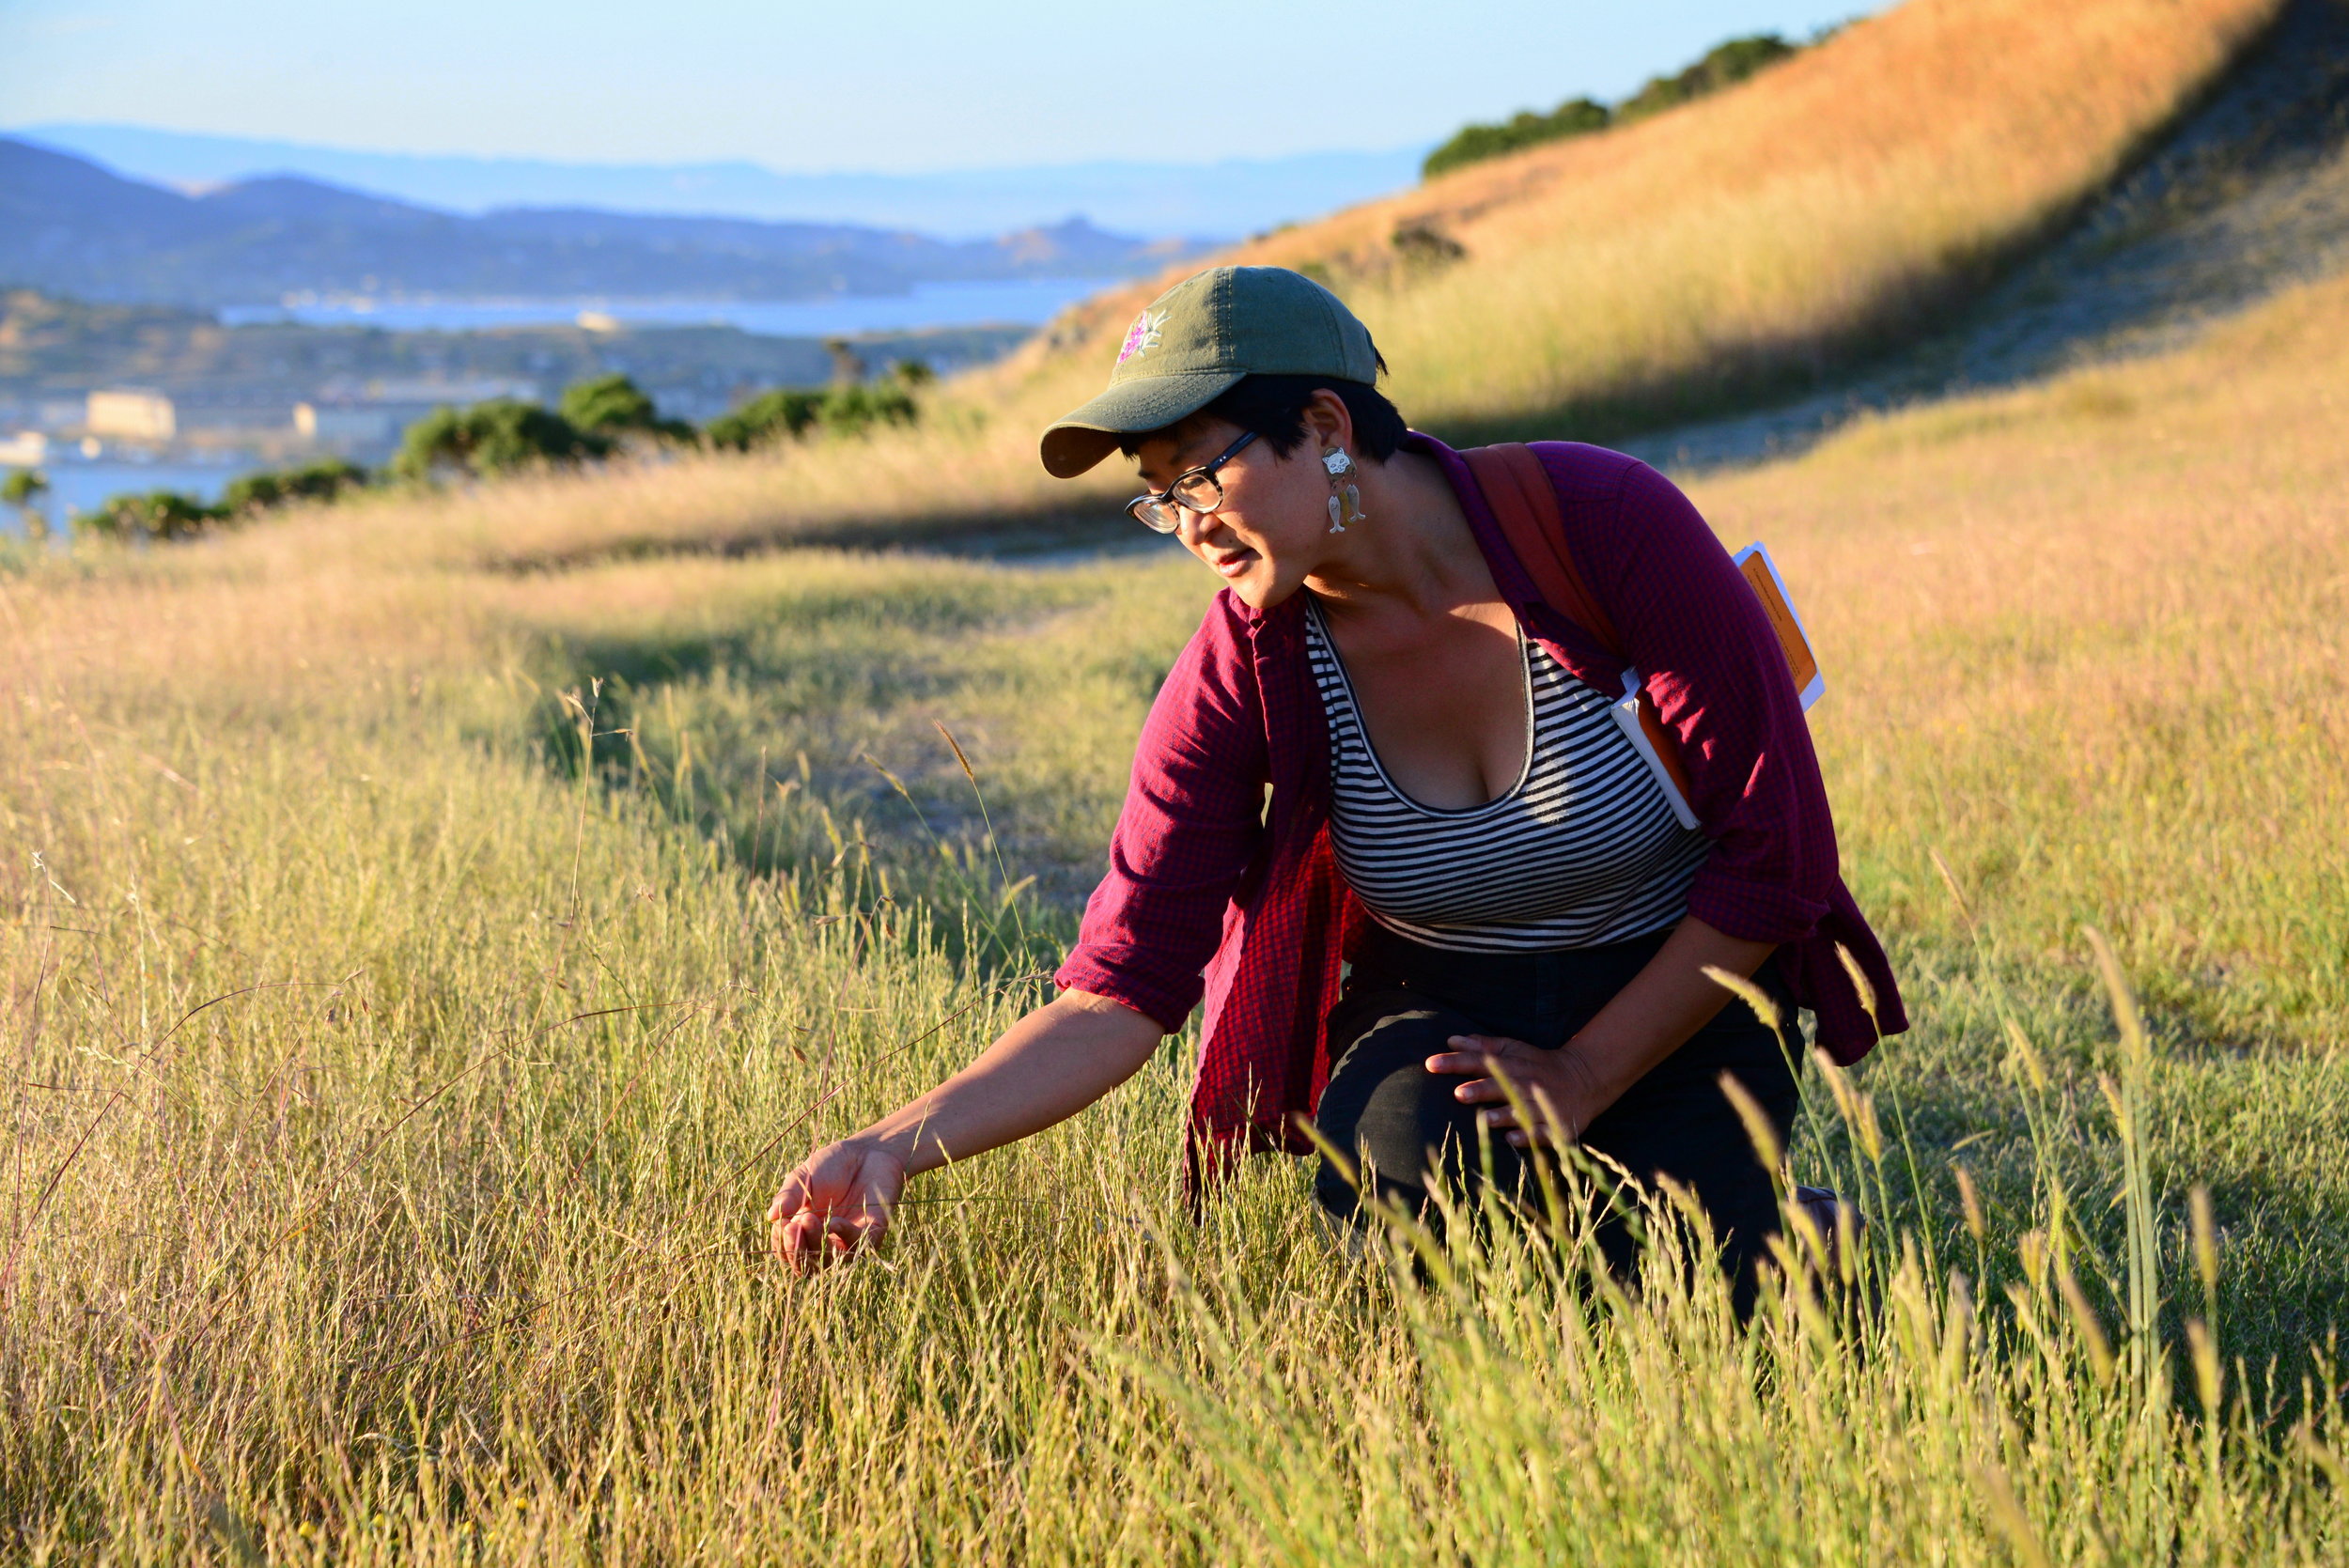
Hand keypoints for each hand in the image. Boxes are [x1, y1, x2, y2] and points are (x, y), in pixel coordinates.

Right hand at [768, 1137, 906, 1272]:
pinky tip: (834, 1221)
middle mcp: (825, 1242)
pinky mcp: (872, 1234)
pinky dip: (844, 1236)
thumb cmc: (831, 1165)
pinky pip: (858, 1247)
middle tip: (791, 1227)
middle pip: (806, 1266)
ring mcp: (848, 1241)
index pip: (788, 1253)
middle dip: (796, 1250)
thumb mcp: (802, 1178)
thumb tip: (771, 1217)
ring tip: (808, 1220)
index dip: (782, 1244)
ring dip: (816, 1244)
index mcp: (804, 1232)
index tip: (782, 1224)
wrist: (866, 1150)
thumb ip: (788, 1197)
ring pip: (829, 1261)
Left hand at [1424, 1034, 1606, 1149]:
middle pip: (1500, 1086)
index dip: (1455, 1062)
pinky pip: (1542, 1133)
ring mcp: (1541, 1106)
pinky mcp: (1556, 1125)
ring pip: (1521, 1110)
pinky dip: (1528, 1136)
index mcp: (1513, 1064)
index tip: (1430, 1064)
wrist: (1586, 1079)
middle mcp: (1525, 1084)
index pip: (1479, 1061)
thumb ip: (1483, 1045)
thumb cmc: (1538, 1065)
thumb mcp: (1514, 1049)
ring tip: (1485, 1118)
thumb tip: (1451, 1040)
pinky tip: (1512, 1140)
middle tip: (1459, 1093)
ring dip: (1503, 1115)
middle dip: (1481, 1090)